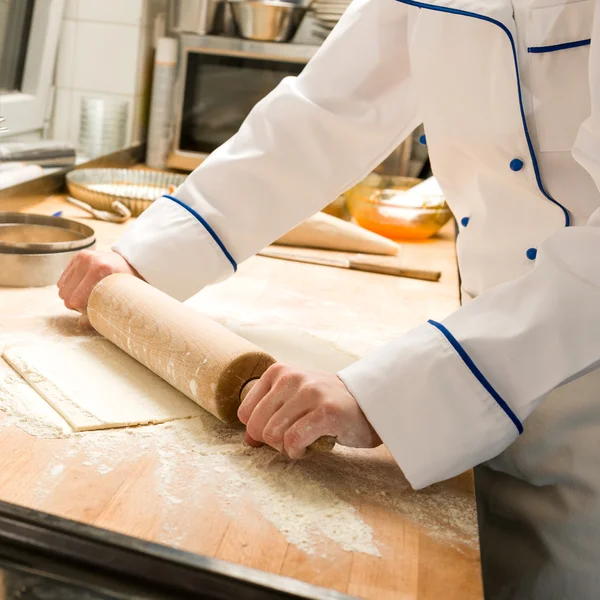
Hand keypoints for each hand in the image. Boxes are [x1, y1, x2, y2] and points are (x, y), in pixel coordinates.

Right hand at [57, 250, 140, 313]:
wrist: (134, 264)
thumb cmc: (127, 285)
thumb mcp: (119, 300)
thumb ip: (102, 313)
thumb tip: (80, 323)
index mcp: (100, 269)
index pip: (76, 300)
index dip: (82, 310)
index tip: (93, 311)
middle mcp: (89, 260)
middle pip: (66, 295)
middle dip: (75, 305)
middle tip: (90, 305)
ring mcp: (82, 257)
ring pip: (62, 288)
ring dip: (71, 296)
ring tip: (87, 296)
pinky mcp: (78, 256)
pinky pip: (62, 280)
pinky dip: (69, 288)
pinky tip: (82, 288)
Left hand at [238, 364, 381, 458]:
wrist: (369, 402)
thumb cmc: (327, 404)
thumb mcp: (293, 399)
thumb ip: (268, 414)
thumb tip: (248, 440)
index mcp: (279, 372)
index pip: (245, 413)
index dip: (257, 430)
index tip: (277, 432)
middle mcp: (292, 378)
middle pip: (256, 426)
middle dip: (270, 442)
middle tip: (291, 440)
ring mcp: (309, 393)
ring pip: (273, 434)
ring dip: (285, 448)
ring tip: (302, 442)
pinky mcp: (325, 411)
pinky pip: (293, 440)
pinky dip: (297, 451)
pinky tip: (308, 447)